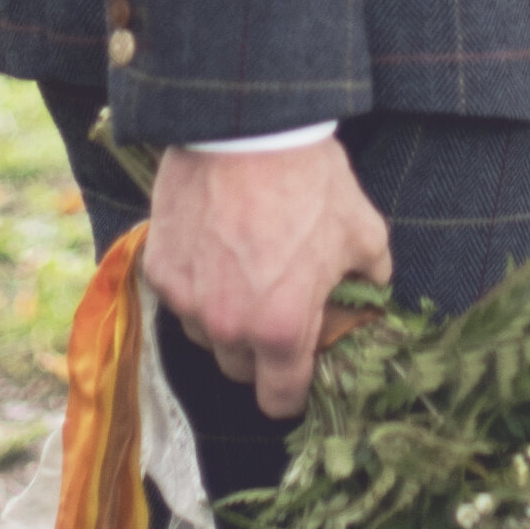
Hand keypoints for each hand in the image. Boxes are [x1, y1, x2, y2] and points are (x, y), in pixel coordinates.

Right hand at [142, 136, 394, 419]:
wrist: (247, 128)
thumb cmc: (310, 180)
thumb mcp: (363, 230)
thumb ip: (370, 277)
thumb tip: (371, 294)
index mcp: (282, 329)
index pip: (280, 400)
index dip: (293, 389)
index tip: (299, 369)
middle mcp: (229, 327)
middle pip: (240, 370)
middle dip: (260, 351)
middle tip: (277, 308)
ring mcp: (187, 300)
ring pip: (206, 337)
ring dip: (225, 321)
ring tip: (245, 273)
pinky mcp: (159, 270)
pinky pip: (180, 298)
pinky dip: (196, 286)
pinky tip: (215, 250)